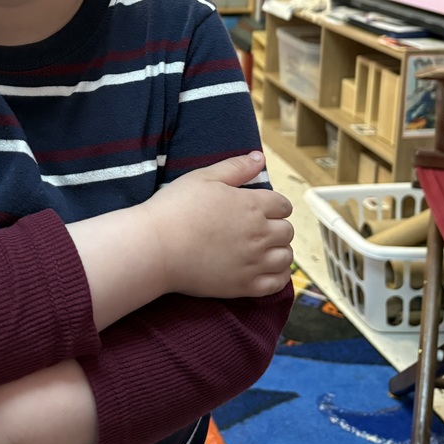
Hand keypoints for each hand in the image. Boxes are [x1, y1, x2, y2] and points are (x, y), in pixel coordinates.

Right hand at [143, 154, 293, 298]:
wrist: (156, 247)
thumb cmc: (176, 207)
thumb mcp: (203, 177)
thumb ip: (235, 167)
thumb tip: (259, 158)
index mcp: (251, 205)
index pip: (283, 205)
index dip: (275, 205)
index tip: (263, 208)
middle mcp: (258, 234)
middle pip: (287, 231)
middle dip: (277, 226)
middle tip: (259, 228)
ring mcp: (253, 262)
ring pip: (286, 257)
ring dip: (279, 251)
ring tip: (264, 249)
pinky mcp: (244, 286)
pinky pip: (277, 284)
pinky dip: (278, 277)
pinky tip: (266, 270)